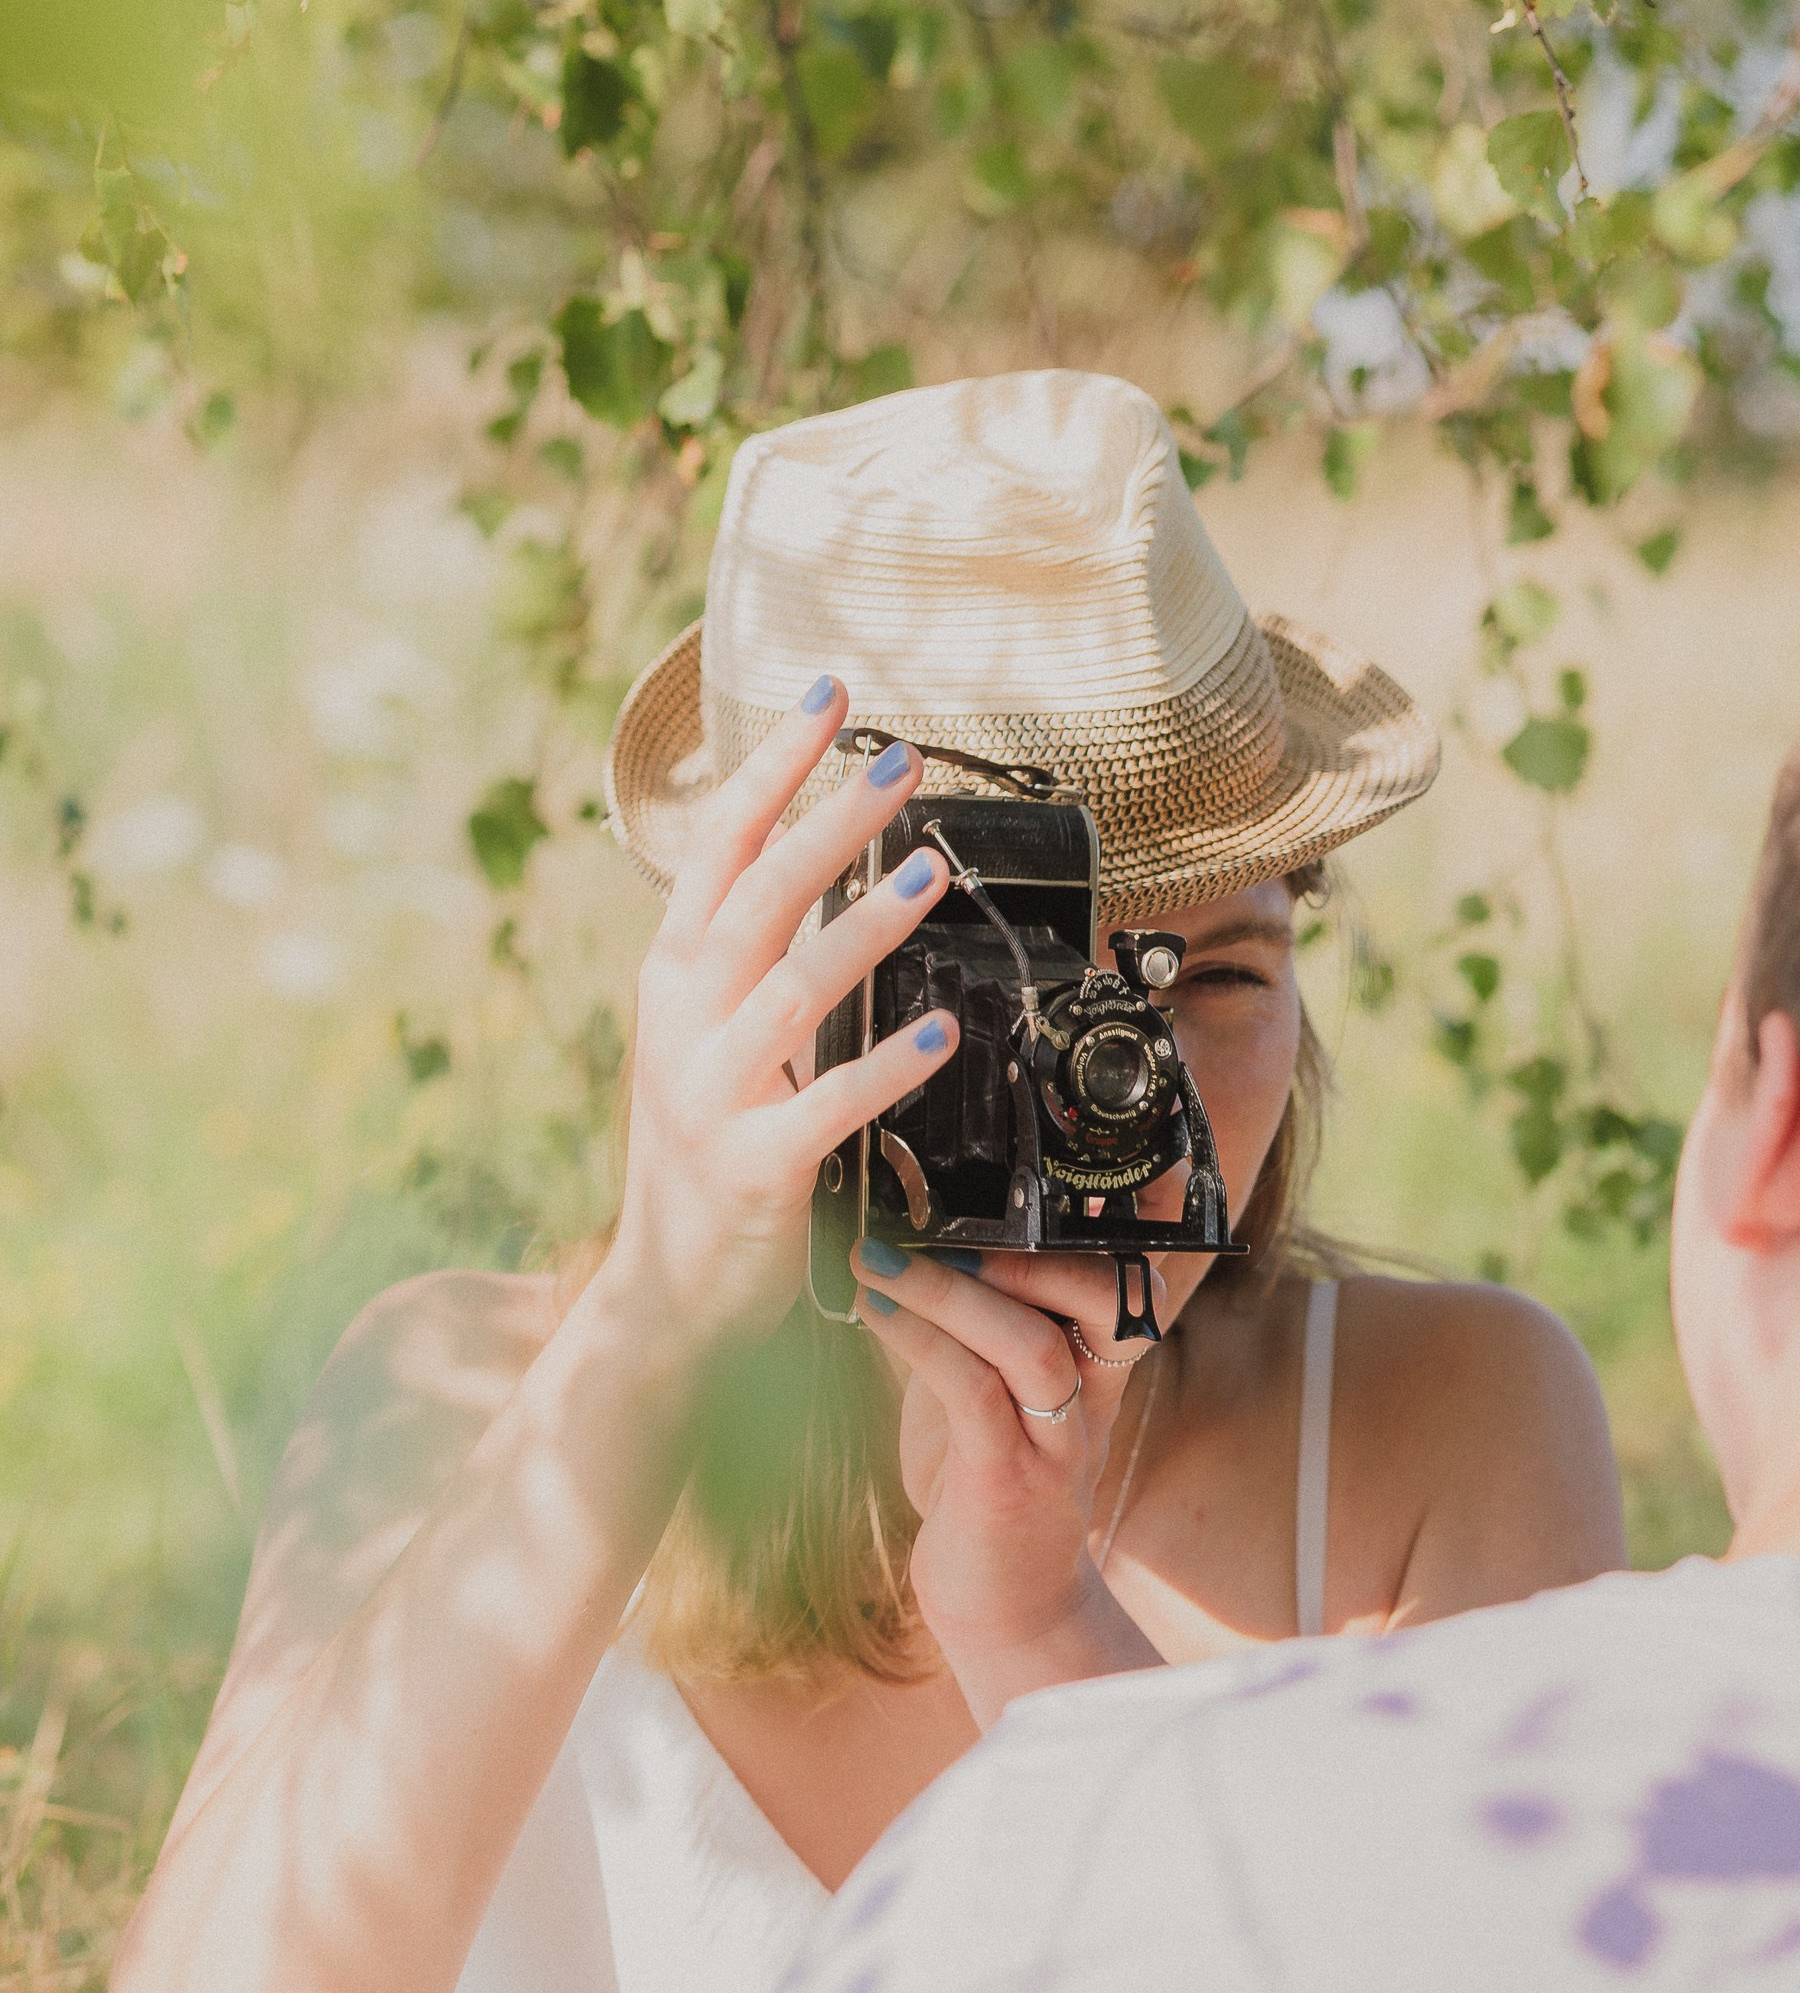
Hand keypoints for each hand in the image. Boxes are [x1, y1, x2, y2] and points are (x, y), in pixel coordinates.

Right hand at [597, 680, 957, 1367]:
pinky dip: (887, 1063)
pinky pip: (828, 1103)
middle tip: (902, 758)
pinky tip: (943, 1028)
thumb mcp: (706, 1042)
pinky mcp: (754, 1166)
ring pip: (792, 986)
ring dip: (867, 924)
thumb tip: (814, 869)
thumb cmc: (705, 1158)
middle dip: (830, 818)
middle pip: (757, 895)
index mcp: (673, 979)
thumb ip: (745, 964)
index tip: (826, 697)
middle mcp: (682, 1022)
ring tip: (935, 872)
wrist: (664, 1295)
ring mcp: (711, 1094)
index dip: (771, 766)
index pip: (716, 846)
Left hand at [848, 1243, 1165, 1718]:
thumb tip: (907, 1228)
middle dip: (1037, 1250)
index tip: (1040, 1160)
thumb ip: (975, 1318)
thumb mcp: (987, 1385)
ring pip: (1033, 1345)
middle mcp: (1094, 1395)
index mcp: (1098, 1362)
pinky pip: (974, 1395)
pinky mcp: (1009, 1484)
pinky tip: (870, 1310)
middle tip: (946, 1223)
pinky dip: (920, 1342)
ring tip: (875, 1257)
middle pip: (1113, 1296)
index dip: (1112, 1216)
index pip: (1131, 1271)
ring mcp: (1058, 1443)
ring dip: (950, 1290)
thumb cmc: (982, 1482)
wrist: (1000, 1604)